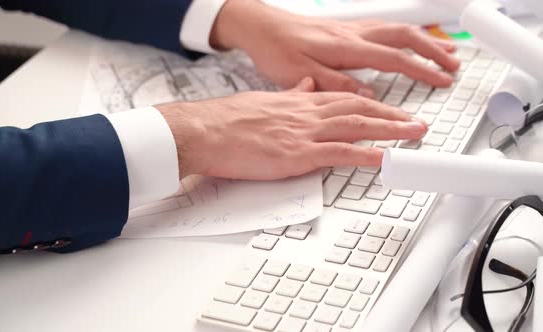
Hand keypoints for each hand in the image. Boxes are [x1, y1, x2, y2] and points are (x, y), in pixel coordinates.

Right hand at [156, 78, 427, 179]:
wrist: (205, 131)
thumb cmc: (228, 120)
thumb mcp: (264, 102)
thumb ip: (290, 96)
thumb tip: (305, 88)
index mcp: (298, 102)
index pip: (345, 98)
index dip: (373, 103)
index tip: (391, 109)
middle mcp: (306, 114)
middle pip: (358, 110)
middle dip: (392, 116)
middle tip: (416, 122)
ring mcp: (303, 133)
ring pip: (355, 127)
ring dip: (388, 131)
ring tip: (412, 135)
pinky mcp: (295, 155)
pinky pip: (338, 153)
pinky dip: (364, 155)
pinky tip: (383, 158)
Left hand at [210, 0, 460, 95]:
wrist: (261, 27)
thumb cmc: (277, 50)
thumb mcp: (301, 73)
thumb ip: (336, 84)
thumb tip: (368, 95)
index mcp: (346, 48)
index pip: (394, 58)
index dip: (422, 70)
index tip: (442, 81)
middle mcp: (353, 34)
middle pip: (404, 36)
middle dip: (433, 51)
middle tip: (454, 64)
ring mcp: (351, 29)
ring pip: (397, 29)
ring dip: (423, 41)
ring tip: (443, 52)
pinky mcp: (345, 29)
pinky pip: (384, 28)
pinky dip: (404, 37)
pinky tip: (408, 43)